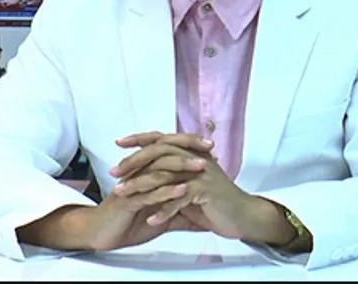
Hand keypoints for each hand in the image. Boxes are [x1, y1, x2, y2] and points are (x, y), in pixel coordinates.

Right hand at [78, 134, 213, 251]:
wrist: (102, 234)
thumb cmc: (128, 223)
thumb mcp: (160, 218)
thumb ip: (179, 214)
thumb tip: (202, 219)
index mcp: (146, 172)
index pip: (169, 151)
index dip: (189, 146)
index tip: (211, 147)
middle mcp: (140, 173)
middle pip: (165, 153)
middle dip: (188, 149)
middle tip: (210, 148)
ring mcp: (133, 185)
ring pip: (159, 170)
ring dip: (181, 166)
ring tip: (202, 165)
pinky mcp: (128, 201)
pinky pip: (149, 193)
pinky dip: (167, 192)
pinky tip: (183, 190)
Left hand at [112, 133, 294, 246]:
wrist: (243, 215)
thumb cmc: (215, 201)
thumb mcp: (190, 184)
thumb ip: (172, 175)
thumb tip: (147, 172)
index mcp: (191, 152)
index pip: (162, 139)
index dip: (140, 138)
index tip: (118, 142)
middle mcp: (195, 157)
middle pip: (159, 152)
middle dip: (134, 161)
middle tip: (114, 172)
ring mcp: (201, 173)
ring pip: (165, 175)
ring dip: (141, 186)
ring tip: (122, 195)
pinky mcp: (206, 190)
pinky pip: (179, 199)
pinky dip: (164, 210)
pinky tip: (150, 219)